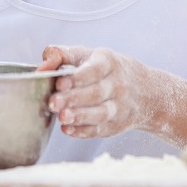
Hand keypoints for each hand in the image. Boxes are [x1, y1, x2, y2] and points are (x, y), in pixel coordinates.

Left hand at [39, 45, 154, 139]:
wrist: (145, 91)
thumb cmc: (106, 70)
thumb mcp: (89, 55)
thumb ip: (61, 56)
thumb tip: (40, 68)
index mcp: (109, 62)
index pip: (94, 70)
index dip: (77, 77)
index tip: (59, 83)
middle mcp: (117, 84)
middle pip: (96, 93)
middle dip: (73, 99)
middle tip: (53, 103)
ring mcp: (119, 107)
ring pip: (101, 114)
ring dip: (80, 117)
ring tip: (62, 118)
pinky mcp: (117, 125)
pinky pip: (100, 130)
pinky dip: (84, 131)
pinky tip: (68, 129)